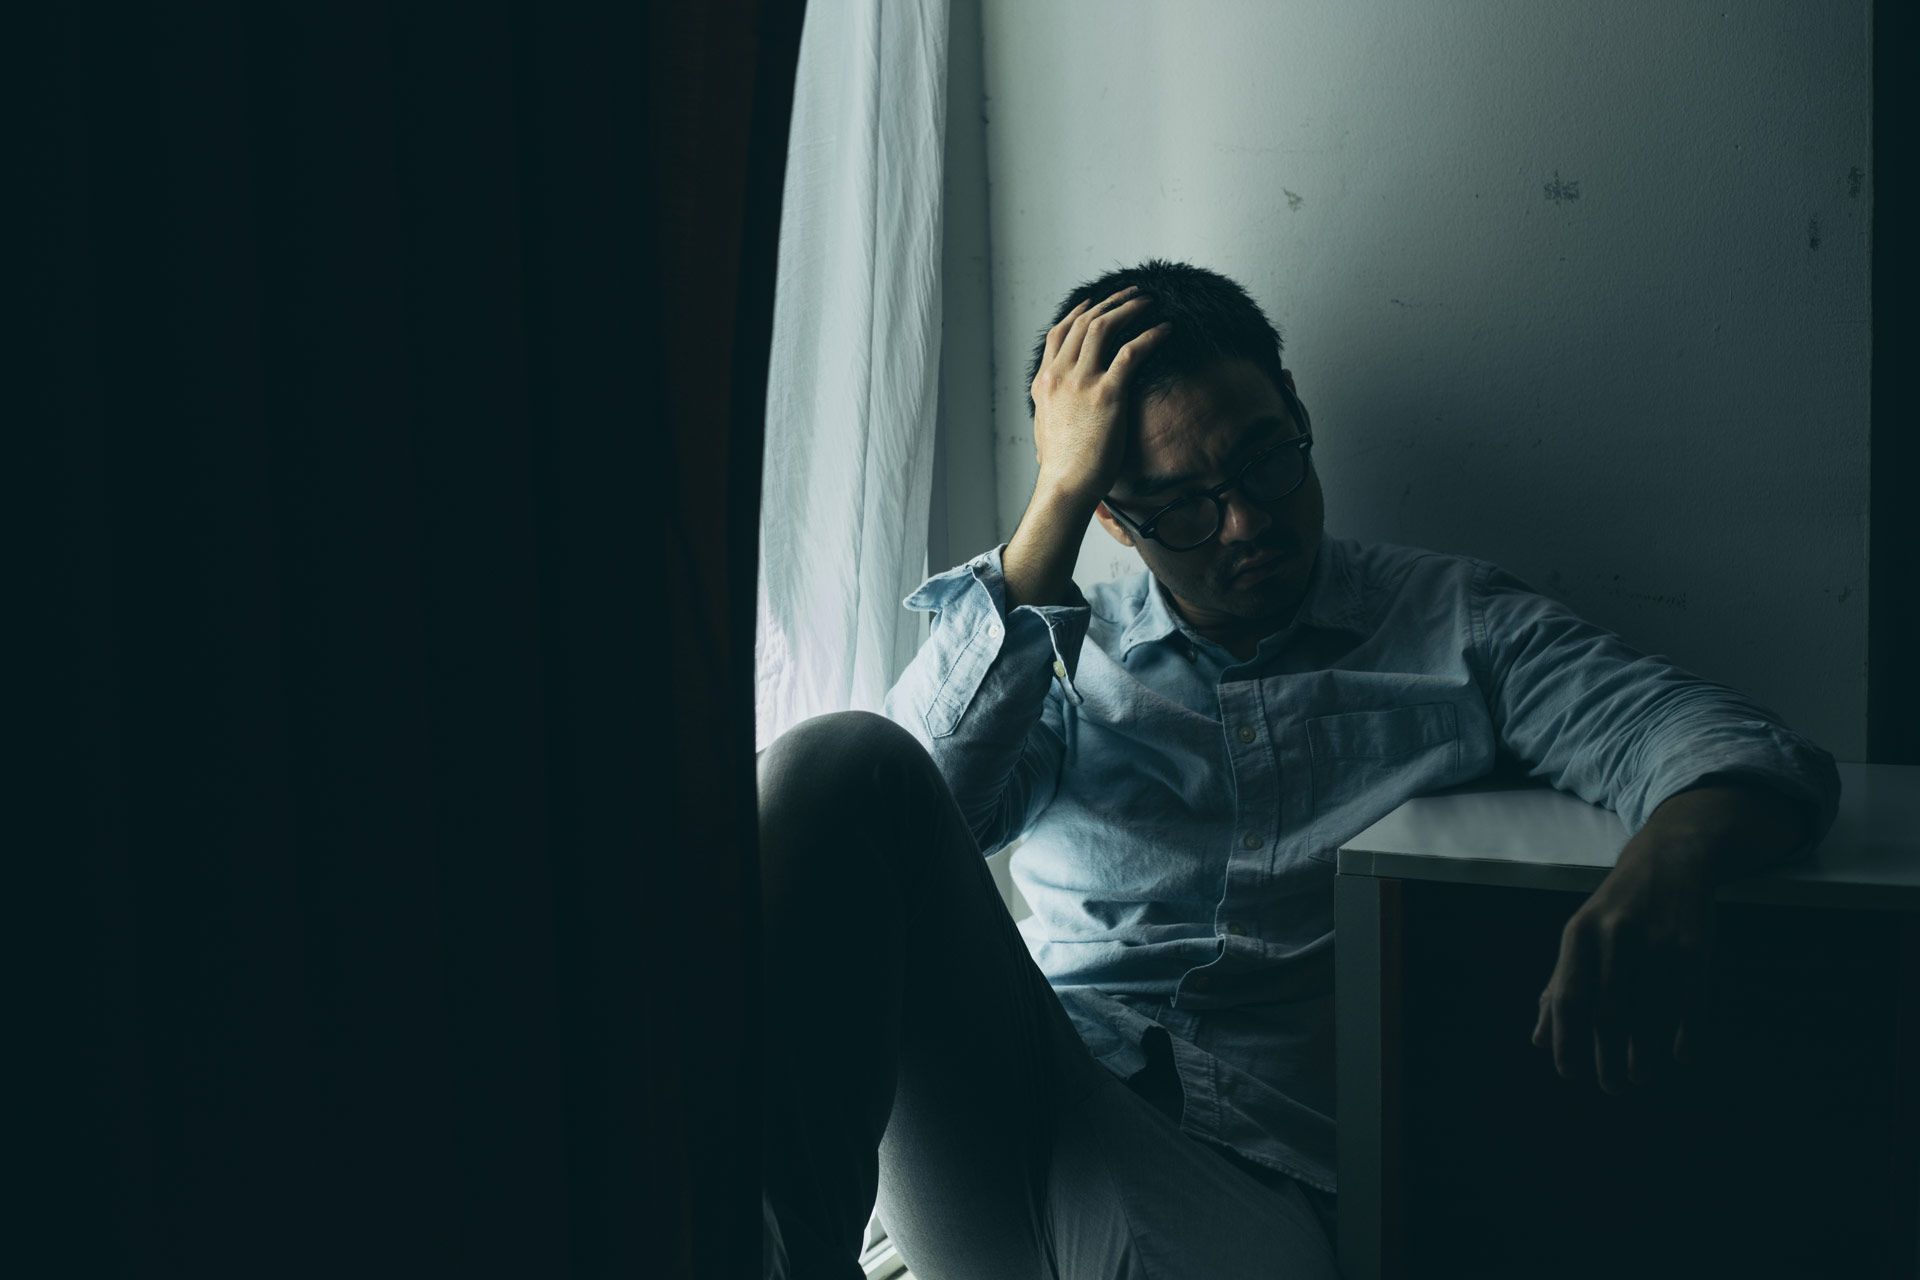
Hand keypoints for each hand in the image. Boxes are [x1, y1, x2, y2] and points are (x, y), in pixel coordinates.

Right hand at [1028, 286, 1170, 499]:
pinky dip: (1150, 335)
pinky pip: (1132, 352)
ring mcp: (1081, 383)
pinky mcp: (1107, 394)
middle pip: (1083, 323)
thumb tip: (1051, 410)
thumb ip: (1049, 409)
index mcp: (1044, 383)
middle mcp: (1059, 376)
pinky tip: (1165, 330)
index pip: (1059, 334)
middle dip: (1110, 303)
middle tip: (1132, 294)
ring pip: (1104, 327)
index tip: (1096, 303)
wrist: (1065, 485)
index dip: (1079, 313)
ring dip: (1128, 309)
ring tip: (1148, 302)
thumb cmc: (1060, 467)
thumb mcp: (1044, 429)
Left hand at [1530, 835, 1716, 1092]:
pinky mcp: (1695, 946)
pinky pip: (1690, 1001)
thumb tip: (1538, 1041)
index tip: (1569, 1074)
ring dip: (1644, 1053)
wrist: (1669, 860)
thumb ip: (1560, 985)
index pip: (1568, 998)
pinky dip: (1685, 1034)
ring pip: (1649, 1012)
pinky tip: (1680, 1056)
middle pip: (1609, 1013)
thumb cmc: (1616, 910)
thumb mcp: (1580, 936)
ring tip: (1639, 1076)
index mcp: (1579, 934)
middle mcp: (1615, 937)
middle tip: (1612, 1087)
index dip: (1566, 1040)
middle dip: (1607, 1058)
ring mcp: (1657, 941)